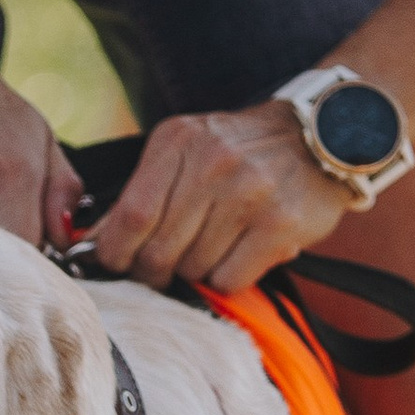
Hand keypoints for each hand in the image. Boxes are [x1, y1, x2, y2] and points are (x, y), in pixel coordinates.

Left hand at [89, 102, 353, 291]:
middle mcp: (212, 163)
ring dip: (195, 272)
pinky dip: (227, 278)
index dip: (114, 253)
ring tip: (213, 248)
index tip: (115, 265)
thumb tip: (92, 242)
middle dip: (153, 272)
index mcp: (178, 141)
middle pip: (158, 250)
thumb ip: (142, 193)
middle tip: (163, 270)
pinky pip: (230, 278)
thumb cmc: (240, 152)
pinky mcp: (280, 224)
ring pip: (193, 269)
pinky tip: (238, 255)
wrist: (321, 136)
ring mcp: (249, 193)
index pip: (129, 216)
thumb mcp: (186, 151)